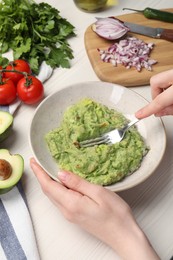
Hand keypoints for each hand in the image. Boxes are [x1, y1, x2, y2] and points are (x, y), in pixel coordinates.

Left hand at [30, 158, 158, 259]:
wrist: (123, 235)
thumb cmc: (115, 214)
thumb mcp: (98, 193)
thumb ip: (78, 183)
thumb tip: (61, 174)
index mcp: (71, 203)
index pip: (49, 186)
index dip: (39, 173)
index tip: (34, 162)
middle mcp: (67, 211)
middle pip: (48, 191)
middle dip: (41, 176)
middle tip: (38, 163)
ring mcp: (70, 215)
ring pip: (53, 196)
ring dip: (47, 183)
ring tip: (47, 170)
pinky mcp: (75, 216)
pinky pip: (61, 200)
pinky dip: (56, 189)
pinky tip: (61, 183)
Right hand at [135, 69, 172, 118]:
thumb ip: (171, 109)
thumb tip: (160, 112)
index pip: (159, 100)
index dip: (148, 109)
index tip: (139, 115)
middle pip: (154, 82)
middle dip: (156, 95)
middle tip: (163, 105)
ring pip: (161, 78)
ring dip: (162, 90)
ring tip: (171, 99)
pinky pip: (168, 77)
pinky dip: (169, 85)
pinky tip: (172, 92)